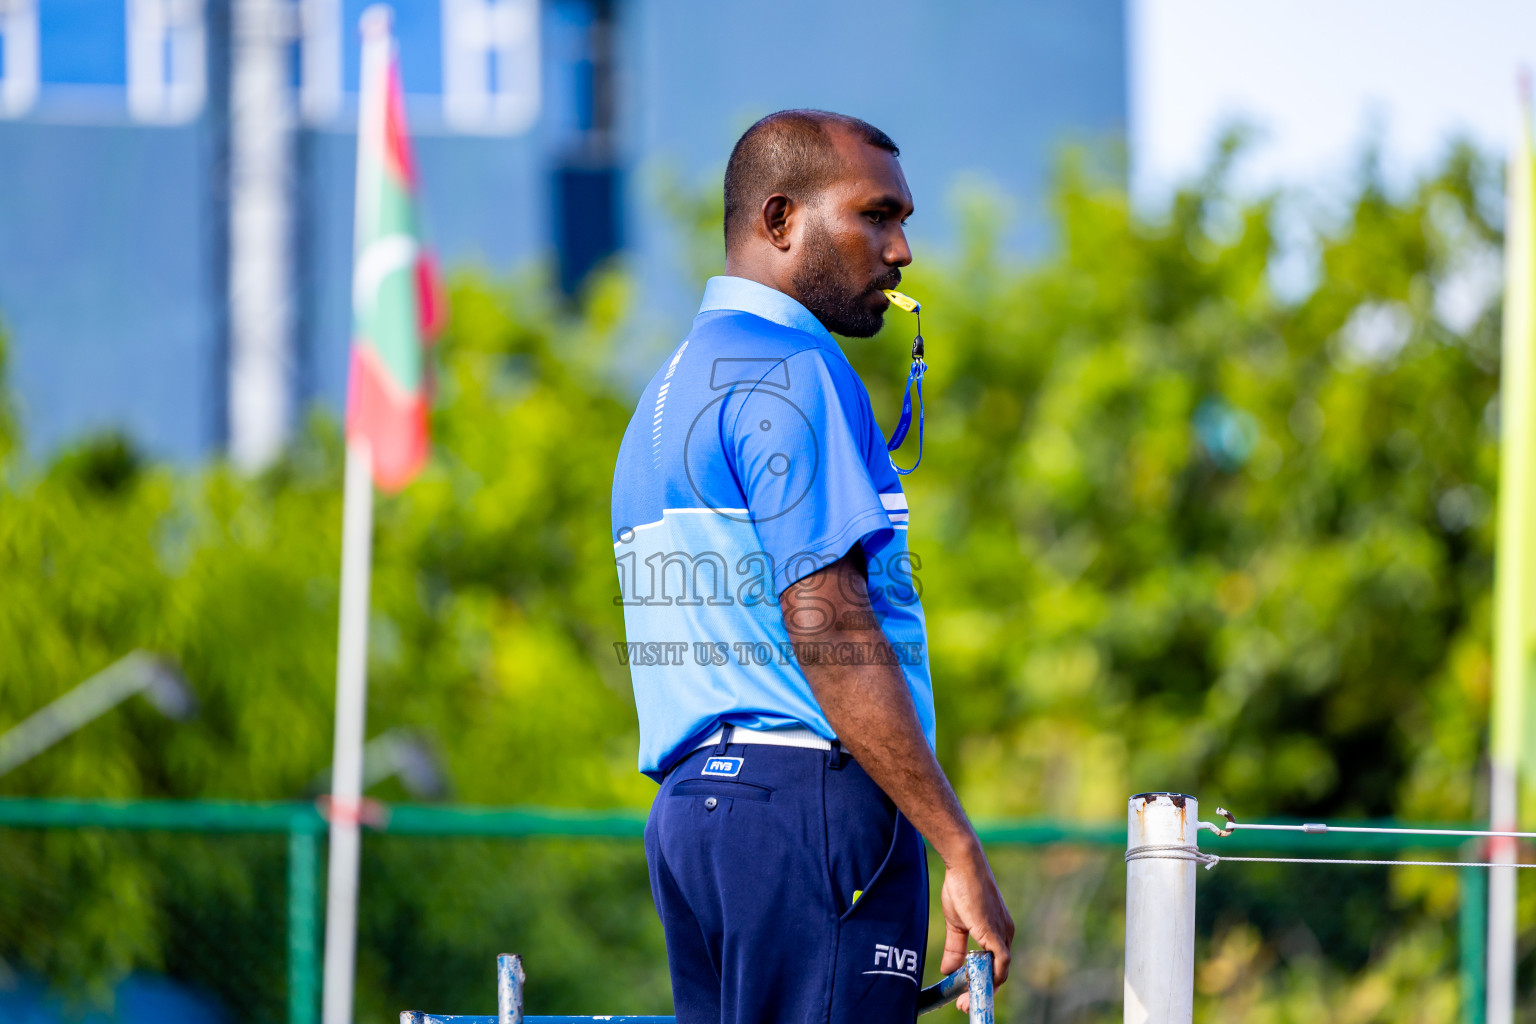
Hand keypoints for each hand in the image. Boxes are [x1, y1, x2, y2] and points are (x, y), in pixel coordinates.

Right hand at [938, 841, 1013, 1012]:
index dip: (982, 982)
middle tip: (964, 1005)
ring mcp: (1002, 934)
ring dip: (983, 989)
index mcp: (998, 931)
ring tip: (964, 1000)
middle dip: (982, 992)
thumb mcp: (957, 924)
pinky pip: (1001, 962)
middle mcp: (1005, 934)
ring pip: (999, 972)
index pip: (996, 964)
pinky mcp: (995, 932)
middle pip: (999, 973)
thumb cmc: (961, 888)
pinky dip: (992, 977)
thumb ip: (955, 948)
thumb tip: (947, 970)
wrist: (963, 866)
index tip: (966, 994)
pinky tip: (977, 985)